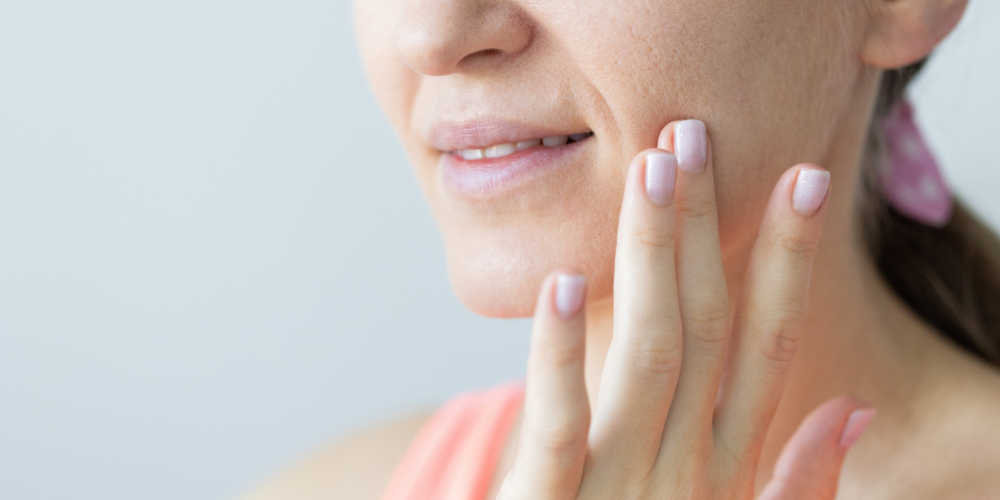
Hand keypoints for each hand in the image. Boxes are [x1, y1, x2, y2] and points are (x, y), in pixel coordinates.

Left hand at [498, 120, 873, 499]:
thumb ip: (796, 481)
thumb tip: (853, 411)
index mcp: (725, 468)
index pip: (770, 349)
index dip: (791, 264)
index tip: (809, 182)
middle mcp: (684, 470)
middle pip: (706, 329)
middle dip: (708, 228)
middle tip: (697, 133)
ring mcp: (620, 488)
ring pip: (647, 354)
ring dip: (651, 258)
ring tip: (651, 170)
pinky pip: (559, 423)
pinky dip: (560, 354)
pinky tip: (566, 283)